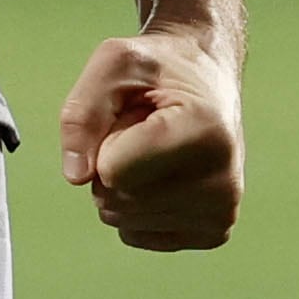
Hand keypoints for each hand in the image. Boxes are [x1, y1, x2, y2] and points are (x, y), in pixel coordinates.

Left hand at [58, 26, 242, 250]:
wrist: (208, 81)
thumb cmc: (158, 69)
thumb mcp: (113, 63)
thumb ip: (82, 113)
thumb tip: (75, 177)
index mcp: (203, 130)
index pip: (113, 170)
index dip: (104, 140)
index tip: (135, 112)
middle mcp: (223, 180)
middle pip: (117, 197)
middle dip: (108, 162)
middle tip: (141, 130)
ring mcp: (222, 212)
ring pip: (123, 218)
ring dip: (120, 184)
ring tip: (153, 149)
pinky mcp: (213, 232)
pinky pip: (136, 234)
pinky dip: (133, 206)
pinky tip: (161, 175)